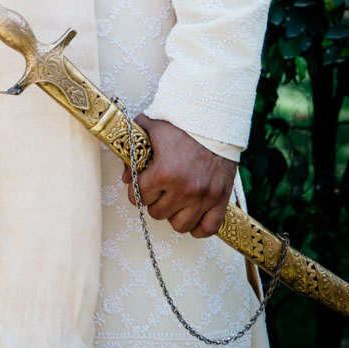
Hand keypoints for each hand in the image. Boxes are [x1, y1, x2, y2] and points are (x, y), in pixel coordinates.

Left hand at [121, 115, 236, 238]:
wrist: (214, 118)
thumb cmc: (180, 122)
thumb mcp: (149, 128)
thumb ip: (133, 153)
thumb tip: (127, 177)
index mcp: (163, 172)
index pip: (139, 197)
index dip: (137, 190)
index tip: (142, 184)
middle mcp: (183, 189)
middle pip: (157, 213)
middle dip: (154, 201)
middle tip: (158, 189)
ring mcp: (204, 197)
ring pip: (179, 225)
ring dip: (174, 214)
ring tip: (175, 200)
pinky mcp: (221, 199)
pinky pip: (207, 229)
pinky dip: (198, 227)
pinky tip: (192, 215)